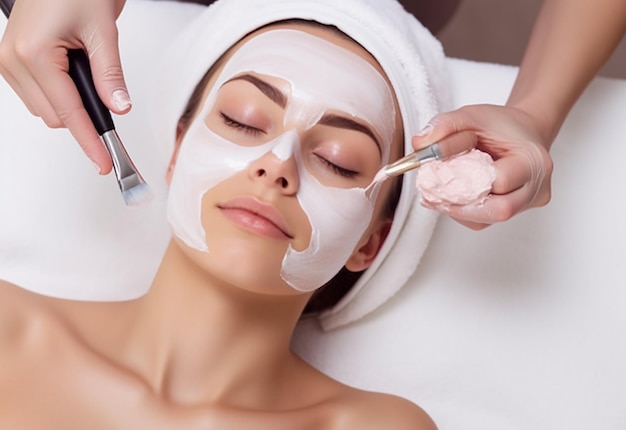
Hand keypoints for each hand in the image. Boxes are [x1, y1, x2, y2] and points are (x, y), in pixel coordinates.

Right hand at [0, 0, 127, 173]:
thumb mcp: (103, 31)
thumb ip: (110, 74)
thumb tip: (119, 108)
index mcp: (34, 53)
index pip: (69, 113)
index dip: (90, 141)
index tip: (104, 162)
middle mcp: (13, 60)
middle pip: (55, 117)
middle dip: (84, 118)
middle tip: (110, 104)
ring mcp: (8, 60)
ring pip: (45, 109)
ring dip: (71, 104)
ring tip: (87, 70)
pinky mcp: (11, 59)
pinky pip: (37, 95)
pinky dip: (59, 94)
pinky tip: (72, 74)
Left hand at [412, 104, 553, 229]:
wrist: (521, 133)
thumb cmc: (500, 126)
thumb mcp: (471, 115)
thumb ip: (445, 125)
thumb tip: (420, 144)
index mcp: (533, 160)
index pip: (501, 181)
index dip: (469, 178)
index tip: (445, 169)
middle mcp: (536, 186)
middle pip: (499, 210)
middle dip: (461, 204)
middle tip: (433, 193)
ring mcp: (528, 202)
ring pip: (487, 220)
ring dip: (458, 209)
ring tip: (436, 193)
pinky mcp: (514, 212)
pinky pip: (484, 221)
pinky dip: (462, 211)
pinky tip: (448, 197)